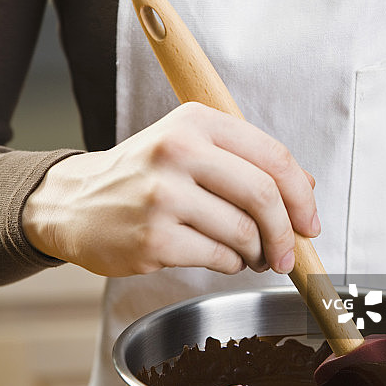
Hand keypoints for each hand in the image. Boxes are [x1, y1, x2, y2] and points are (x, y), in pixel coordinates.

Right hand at [22, 103, 319, 277]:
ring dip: (257, 252)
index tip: (309, 221)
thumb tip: (306, 186)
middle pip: (264, 195)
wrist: (76, 202)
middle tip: (289, 253)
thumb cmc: (144, 175)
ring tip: (249, 253)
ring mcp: (163, 195)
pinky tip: (222, 257)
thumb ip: (248, 160)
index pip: (273, 155)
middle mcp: (178, 150)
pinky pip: (219, 257)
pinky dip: (232, 264)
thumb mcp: (192, 146)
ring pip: (244, 232)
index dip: (301, 195)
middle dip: (287, 233)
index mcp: (195, 121)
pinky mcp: (154, 238)